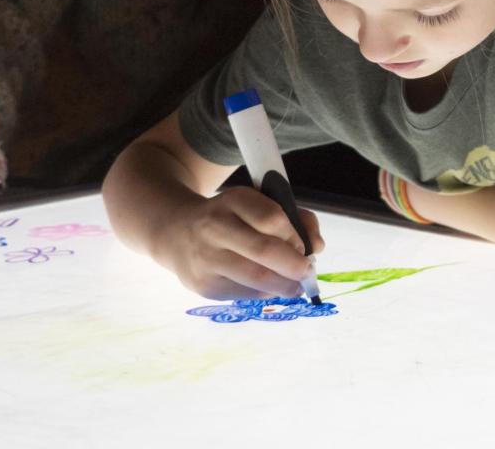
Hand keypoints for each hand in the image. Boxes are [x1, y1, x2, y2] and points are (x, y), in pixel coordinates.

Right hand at [164, 185, 323, 299]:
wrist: (177, 232)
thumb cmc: (229, 217)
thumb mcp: (255, 203)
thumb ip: (293, 217)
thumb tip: (317, 246)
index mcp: (232, 200)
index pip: (271, 217)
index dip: (294, 235)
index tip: (304, 245)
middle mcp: (215, 227)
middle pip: (264, 251)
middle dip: (294, 266)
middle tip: (307, 271)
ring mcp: (206, 259)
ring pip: (256, 278)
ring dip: (286, 285)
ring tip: (296, 285)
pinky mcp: (204, 286)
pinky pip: (245, 294)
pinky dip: (267, 294)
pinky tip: (273, 289)